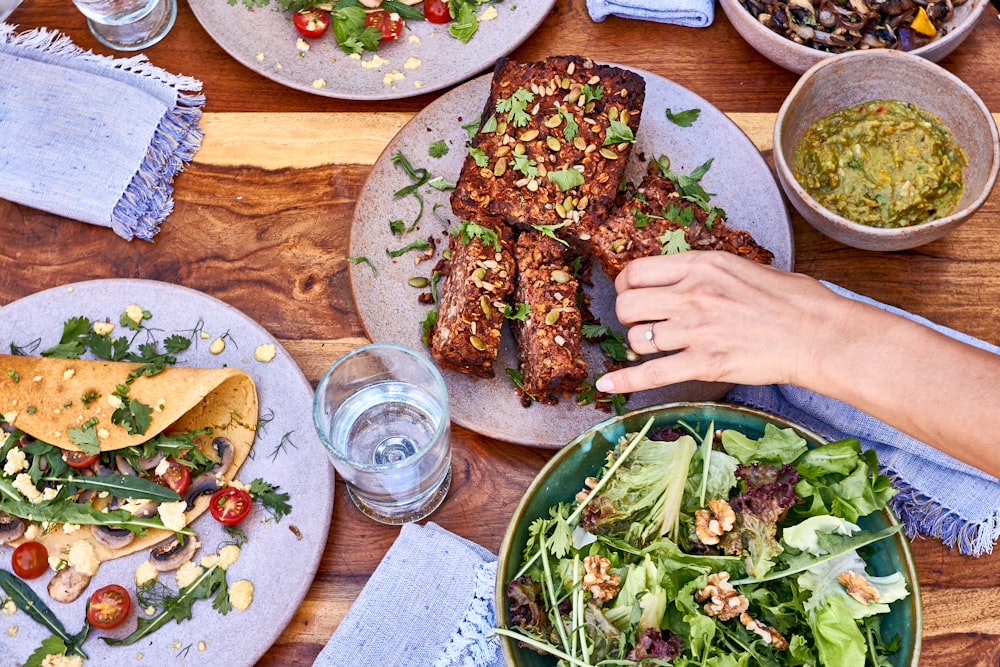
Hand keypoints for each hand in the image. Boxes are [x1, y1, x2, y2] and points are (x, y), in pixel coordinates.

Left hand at [595, 251, 853, 393]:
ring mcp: (695, 331)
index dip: (627, 285)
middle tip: (641, 322)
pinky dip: (625, 381)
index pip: (637, 271)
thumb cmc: (792, 300)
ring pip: (636, 339)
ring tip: (653, 347)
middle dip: (628, 316)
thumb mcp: (743, 268)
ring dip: (639, 346)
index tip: (632, 294)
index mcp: (702, 265)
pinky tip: (607, 385)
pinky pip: (650, 374)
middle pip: (628, 305)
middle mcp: (692, 295)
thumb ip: (705, 271)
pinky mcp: (703, 364)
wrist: (819, 334)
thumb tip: (680, 277)